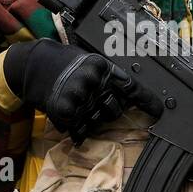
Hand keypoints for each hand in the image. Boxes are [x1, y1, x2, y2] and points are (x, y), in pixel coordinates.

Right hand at [4, 39, 161, 142]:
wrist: (33, 64)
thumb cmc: (64, 63)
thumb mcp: (89, 62)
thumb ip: (108, 77)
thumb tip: (129, 94)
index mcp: (102, 67)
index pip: (131, 87)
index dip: (147, 101)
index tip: (160, 111)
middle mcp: (94, 81)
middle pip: (114, 110)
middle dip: (107, 110)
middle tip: (92, 101)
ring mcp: (80, 96)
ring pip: (97, 122)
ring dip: (88, 118)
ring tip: (75, 104)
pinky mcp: (66, 110)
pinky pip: (79, 130)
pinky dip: (75, 128)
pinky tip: (69, 116)